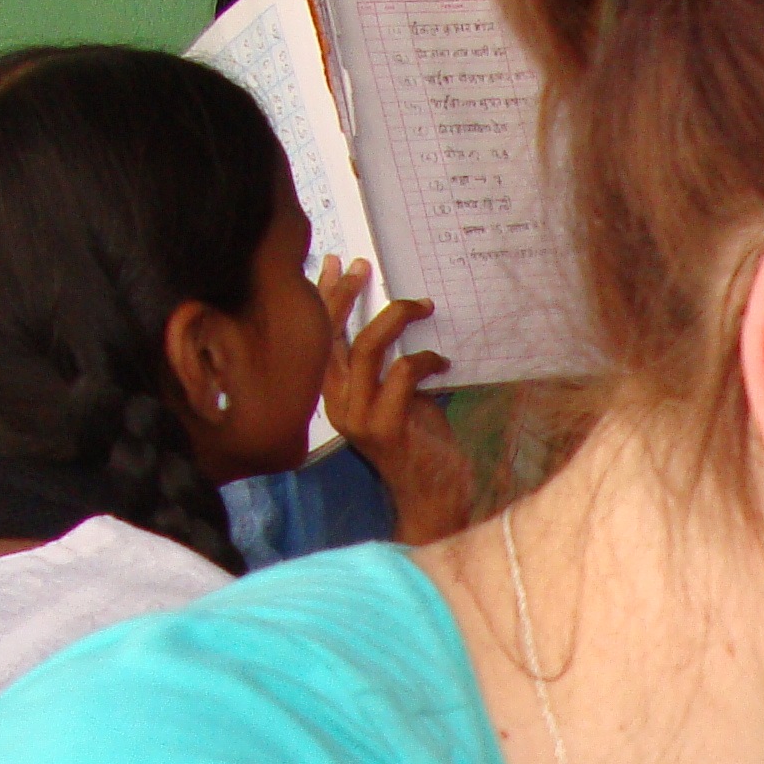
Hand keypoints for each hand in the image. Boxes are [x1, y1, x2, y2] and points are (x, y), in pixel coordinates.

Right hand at [316, 261, 475, 546]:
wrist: (435, 497)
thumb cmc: (422, 445)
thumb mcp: (403, 396)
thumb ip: (391, 364)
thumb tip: (402, 316)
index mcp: (336, 396)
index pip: (320, 340)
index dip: (327, 300)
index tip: (337, 266)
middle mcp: (338, 406)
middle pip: (332, 339)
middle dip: (347, 296)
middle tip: (364, 267)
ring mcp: (358, 419)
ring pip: (366, 350)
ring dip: (395, 319)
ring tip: (422, 305)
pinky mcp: (385, 428)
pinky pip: (400, 374)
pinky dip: (424, 360)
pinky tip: (442, 362)